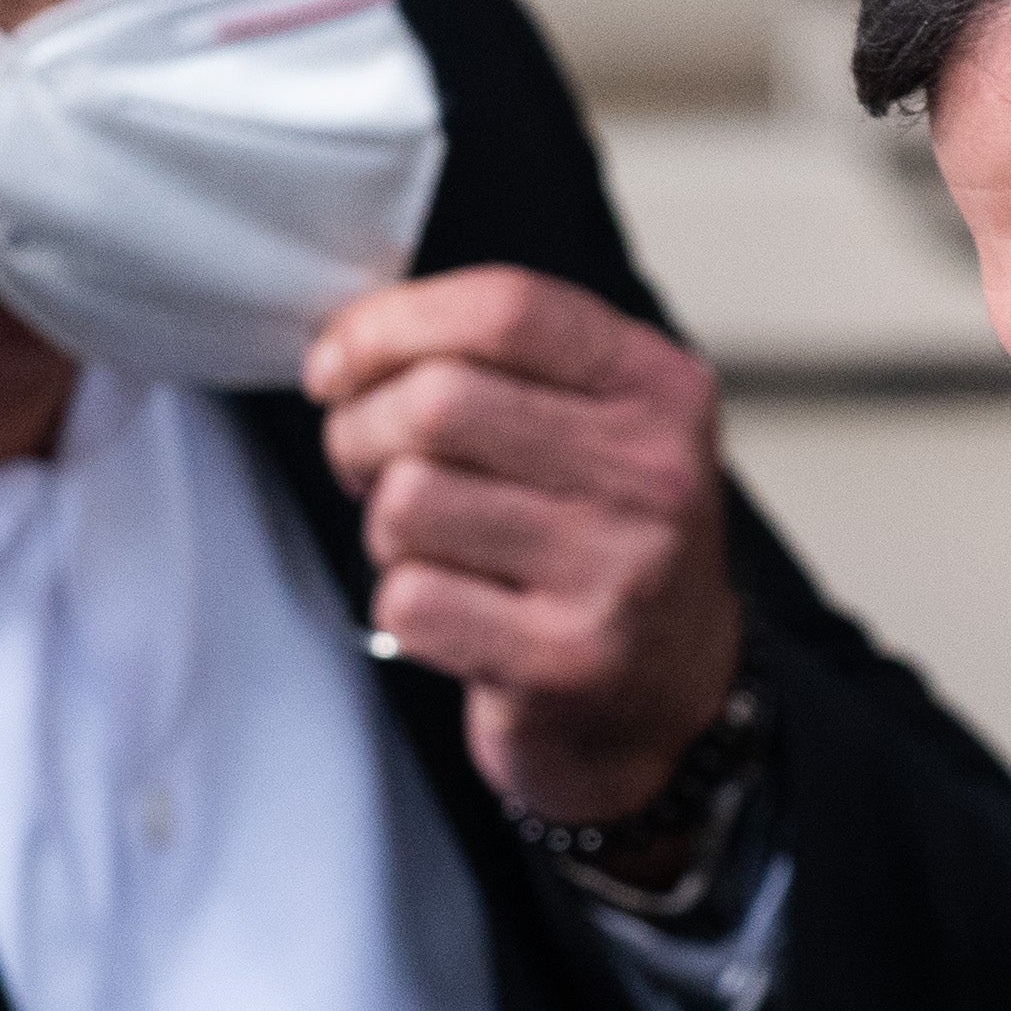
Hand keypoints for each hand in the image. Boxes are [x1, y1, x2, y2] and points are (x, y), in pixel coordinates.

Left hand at [310, 266, 743, 826]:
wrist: (670, 699)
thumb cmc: (605, 545)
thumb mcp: (600, 424)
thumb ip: (504, 364)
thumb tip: (350, 341)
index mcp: (660, 390)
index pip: (507, 310)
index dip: (393, 324)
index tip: (340, 360)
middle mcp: (654, 476)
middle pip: (440, 403)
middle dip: (362, 428)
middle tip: (362, 459)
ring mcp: (617, 573)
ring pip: (410, 501)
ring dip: (386, 525)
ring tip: (428, 545)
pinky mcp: (565, 661)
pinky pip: (411, 599)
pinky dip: (405, 604)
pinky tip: (456, 611)